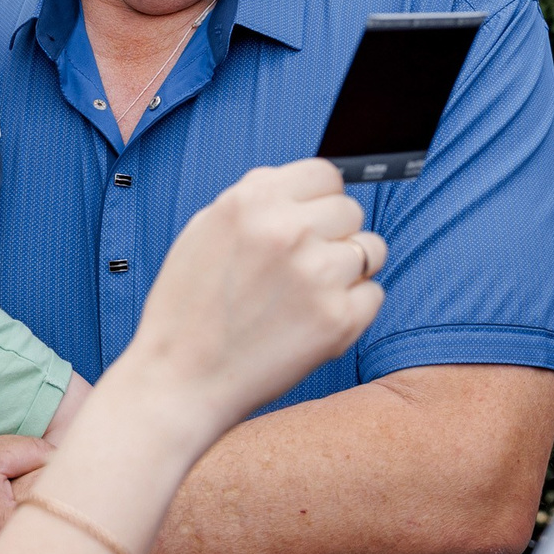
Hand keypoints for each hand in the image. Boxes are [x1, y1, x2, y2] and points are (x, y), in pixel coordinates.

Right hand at [113, 158, 385, 442]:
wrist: (179, 380)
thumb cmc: (188, 308)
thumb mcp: (204, 230)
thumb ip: (256, 199)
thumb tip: (305, 186)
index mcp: (252, 200)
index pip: (324, 173)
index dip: (318, 198)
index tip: (309, 220)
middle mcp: (288, 230)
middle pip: (351, 210)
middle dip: (332, 233)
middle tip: (301, 267)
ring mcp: (318, 275)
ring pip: (370, 250)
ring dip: (346, 269)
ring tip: (306, 295)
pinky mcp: (339, 320)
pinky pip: (374, 294)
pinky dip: (351, 308)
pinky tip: (312, 322)